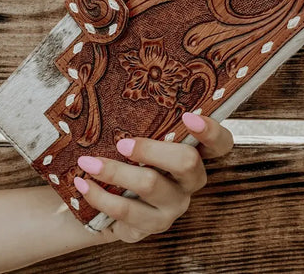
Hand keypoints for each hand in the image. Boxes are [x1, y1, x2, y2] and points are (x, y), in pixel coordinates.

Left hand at [73, 112, 233, 242]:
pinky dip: (100, 195)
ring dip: (115, 171)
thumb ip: (146, 120)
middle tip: (122, 144)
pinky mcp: (152, 226)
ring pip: (151, 185)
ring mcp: (174, 206)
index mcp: (196, 153)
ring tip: (88, 162)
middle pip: (187, 162)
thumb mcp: (141, 137)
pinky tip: (83, 183)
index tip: (188, 116)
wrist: (109, 200)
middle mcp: (191, 180)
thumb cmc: (128, 157)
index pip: (221, 143)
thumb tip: (119, 77)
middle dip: (152, 150)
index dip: (211, 131)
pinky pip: (126, 211)